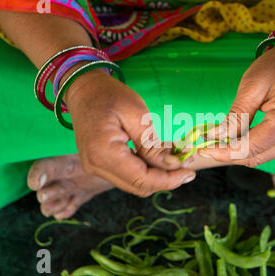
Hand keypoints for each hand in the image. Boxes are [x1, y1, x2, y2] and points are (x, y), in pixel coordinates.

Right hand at [63, 69, 195, 196]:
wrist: (84, 89)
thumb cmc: (110, 95)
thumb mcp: (137, 115)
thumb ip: (153, 146)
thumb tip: (173, 166)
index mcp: (103, 153)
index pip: (142, 180)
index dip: (169, 180)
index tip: (190, 173)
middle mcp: (96, 166)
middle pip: (139, 186)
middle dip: (166, 179)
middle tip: (187, 165)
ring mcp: (95, 167)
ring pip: (134, 184)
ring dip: (157, 175)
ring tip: (175, 157)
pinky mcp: (99, 165)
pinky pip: (127, 175)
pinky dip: (146, 170)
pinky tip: (159, 156)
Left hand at [200, 43, 274, 166]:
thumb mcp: (251, 87)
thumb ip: (236, 116)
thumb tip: (216, 137)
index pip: (252, 147)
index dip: (226, 152)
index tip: (204, 149)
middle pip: (257, 156)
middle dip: (230, 154)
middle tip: (207, 145)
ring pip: (262, 157)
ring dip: (240, 152)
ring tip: (219, 141)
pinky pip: (269, 149)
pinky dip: (251, 147)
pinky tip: (236, 137)